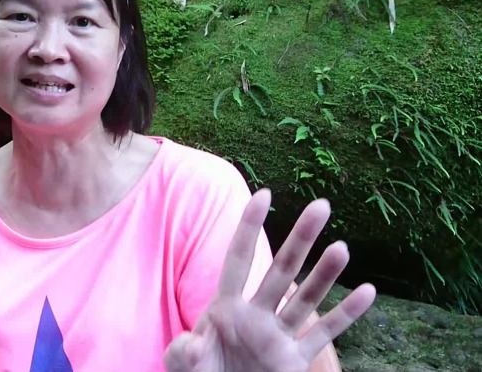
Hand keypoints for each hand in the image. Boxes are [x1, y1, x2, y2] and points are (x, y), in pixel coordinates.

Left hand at [164, 189, 375, 371]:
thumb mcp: (182, 363)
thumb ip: (184, 351)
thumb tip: (193, 343)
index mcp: (225, 308)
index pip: (239, 259)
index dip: (249, 227)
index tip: (265, 194)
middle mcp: (255, 316)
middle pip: (281, 270)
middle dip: (300, 239)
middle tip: (321, 205)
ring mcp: (277, 337)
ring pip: (306, 300)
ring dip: (325, 275)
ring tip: (343, 248)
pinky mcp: (293, 362)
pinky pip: (323, 336)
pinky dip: (346, 316)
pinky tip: (367, 292)